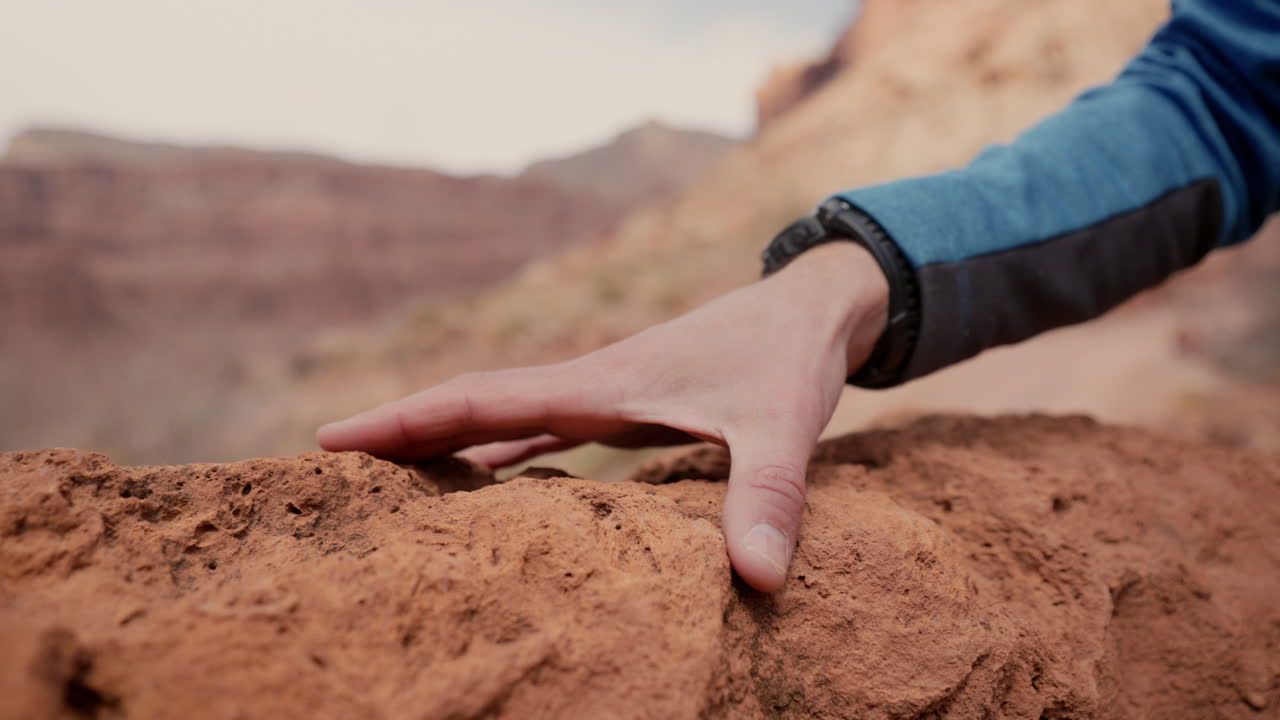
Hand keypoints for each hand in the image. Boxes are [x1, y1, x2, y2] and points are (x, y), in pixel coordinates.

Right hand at [317, 243, 888, 590]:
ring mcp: (606, 397)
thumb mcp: (783, 426)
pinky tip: (485, 481)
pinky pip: (546, 435)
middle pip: (475, 410)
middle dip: (403, 432)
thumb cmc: (791, 357)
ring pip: (505, 421)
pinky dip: (504, 454)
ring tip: (386, 478)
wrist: (813, 308)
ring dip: (447, 443)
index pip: (484, 402)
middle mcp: (590, 387)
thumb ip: (768, 497)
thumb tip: (757, 580)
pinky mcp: (629, 408)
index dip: (405, 420)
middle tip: (328, 463)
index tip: (328, 439)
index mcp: (602, 384)